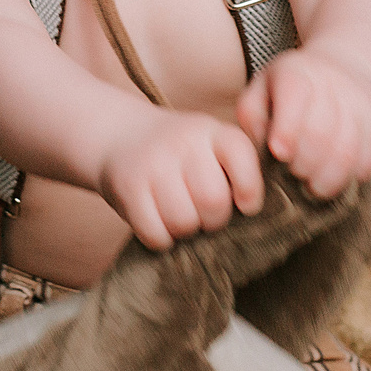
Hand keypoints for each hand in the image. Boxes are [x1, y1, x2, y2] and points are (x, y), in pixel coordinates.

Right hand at [97, 111, 263, 250]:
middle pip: (214, 201)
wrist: (119, 135)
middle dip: (214, 219)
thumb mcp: (211, 144)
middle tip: (204, 213)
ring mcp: (152, 164)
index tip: (245, 205)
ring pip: (184, 222)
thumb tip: (251, 211)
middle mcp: (182, 141)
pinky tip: (159, 222)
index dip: (249, 190)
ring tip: (180, 215)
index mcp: (211, 131)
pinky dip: (161, 239)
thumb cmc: (179, 154)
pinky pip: (156, 234)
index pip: (242, 157)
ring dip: (186, 231)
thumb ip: (239, 169)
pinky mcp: (128, 188)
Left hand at [237, 48, 370, 198]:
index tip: (279, 154)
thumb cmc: (287, 93)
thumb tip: (264, 146)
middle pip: (321, 133)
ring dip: (328, 179)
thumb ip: (252, 117)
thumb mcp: (261, 93)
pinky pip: (370, 158)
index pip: (295, 95)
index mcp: (296, 71)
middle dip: (303, 164)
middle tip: (294, 176)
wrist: (342, 69)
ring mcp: (361, 99)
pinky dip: (353, 177)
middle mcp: (332, 80)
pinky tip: (338, 178)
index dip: (287, 129)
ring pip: (348, 151)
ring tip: (314, 186)